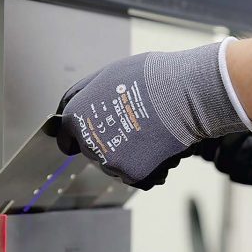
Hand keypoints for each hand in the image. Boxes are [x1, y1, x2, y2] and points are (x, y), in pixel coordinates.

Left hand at [52, 40, 250, 189]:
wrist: (185, 94)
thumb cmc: (151, 78)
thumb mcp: (106, 75)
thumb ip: (82, 96)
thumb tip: (66, 111)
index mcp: (77, 116)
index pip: (66, 137)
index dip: (75, 136)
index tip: (80, 139)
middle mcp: (89, 143)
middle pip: (93, 151)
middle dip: (108, 141)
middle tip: (132, 124)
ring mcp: (111, 162)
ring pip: (114, 166)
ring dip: (128, 156)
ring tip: (149, 133)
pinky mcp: (133, 175)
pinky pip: (137, 177)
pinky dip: (148, 168)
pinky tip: (158, 148)